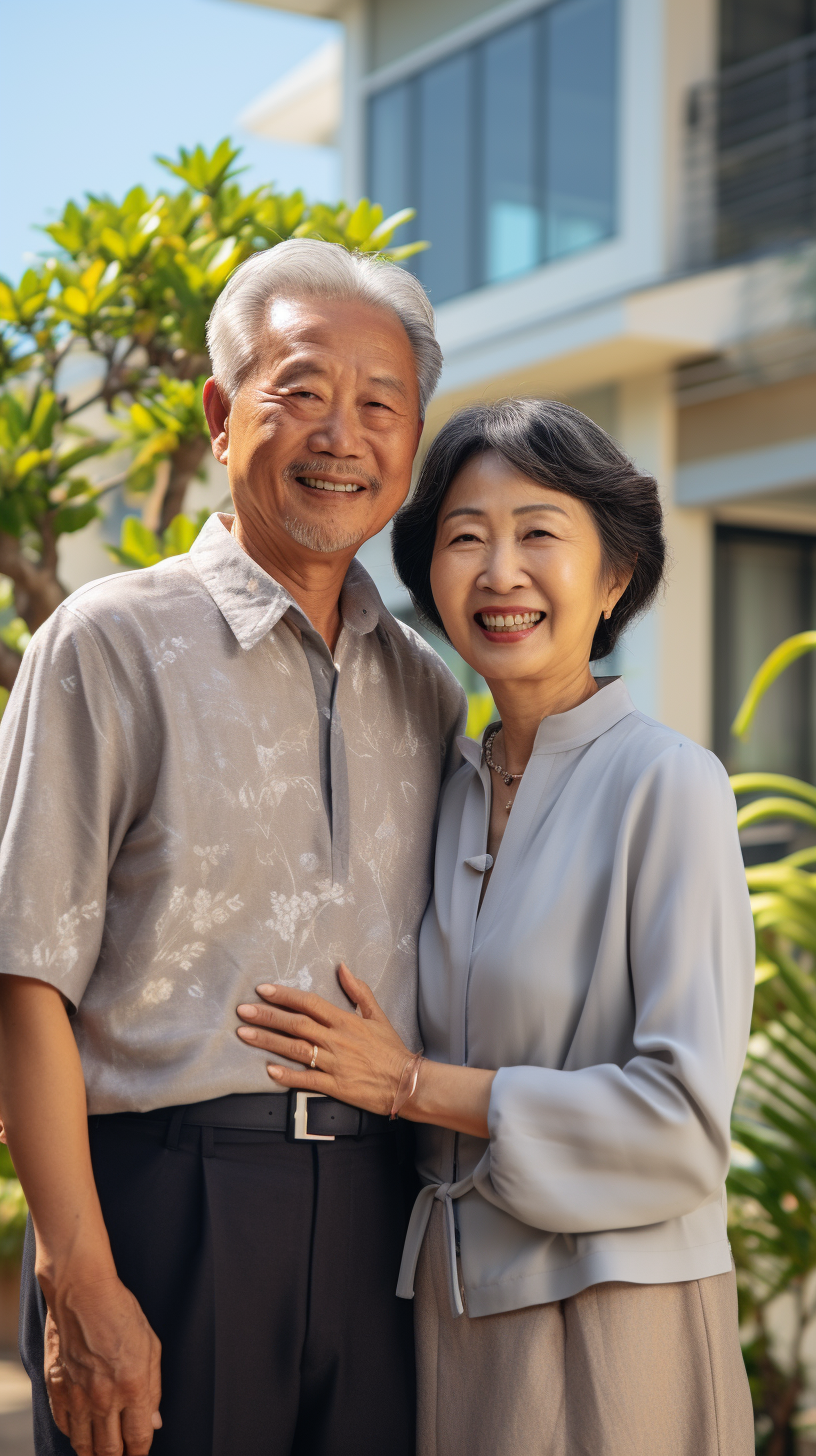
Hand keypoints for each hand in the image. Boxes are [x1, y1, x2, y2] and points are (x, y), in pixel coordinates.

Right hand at [43, 1272, 160, 1455]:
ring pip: (84, 1445)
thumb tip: (155, 1421)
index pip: (138, 1438)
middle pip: (110, 1450)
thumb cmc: (120, 1313)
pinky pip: (64, 1426)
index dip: (140, 1451)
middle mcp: (104, 1398)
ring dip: (94, 1454)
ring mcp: (78, 1396)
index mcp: (133, 1388)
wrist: (82, 1293)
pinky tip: (82, 1432)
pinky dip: (74, 1434)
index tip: (140, 1452)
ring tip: (101, 1453)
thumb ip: (154, 1388)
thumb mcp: (151, 1346)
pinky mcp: (57, 1389)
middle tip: (123, 1455)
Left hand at [236, 963, 410, 1114]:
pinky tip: (269, 1070)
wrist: (407, 1083)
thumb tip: (343, 967)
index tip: (263, 990)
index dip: (284, 995)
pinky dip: (288, 1076)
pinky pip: (307, 1080)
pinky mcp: (336, 1086)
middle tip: (243, 1011)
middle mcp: (337, 1040)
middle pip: (296, 1024)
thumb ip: (358, 991)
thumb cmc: (391, 1050)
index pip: (309, 1003)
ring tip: (245, 1034)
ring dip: (269, 1041)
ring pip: (296, 1049)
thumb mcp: (377, 1016)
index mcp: (345, 1021)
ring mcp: (335, 1064)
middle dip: (267, 1016)